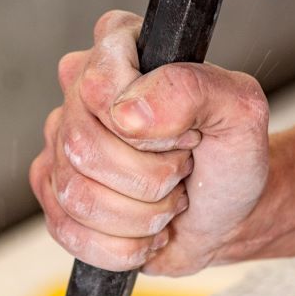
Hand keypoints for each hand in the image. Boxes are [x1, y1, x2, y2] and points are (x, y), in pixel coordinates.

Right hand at [29, 10, 268, 275]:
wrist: (228, 218)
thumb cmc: (230, 159)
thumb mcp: (239, 111)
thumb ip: (194, 88)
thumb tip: (128, 112)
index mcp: (119, 50)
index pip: (99, 84)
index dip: (147, 126)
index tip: (187, 135)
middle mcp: (79, 94)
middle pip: (82, 146)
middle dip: (149, 178)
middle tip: (181, 172)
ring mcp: (60, 147)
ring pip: (75, 195)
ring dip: (140, 215)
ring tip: (166, 201)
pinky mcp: (55, 197)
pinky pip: (68, 231)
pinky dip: (122, 245)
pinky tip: (145, 230)